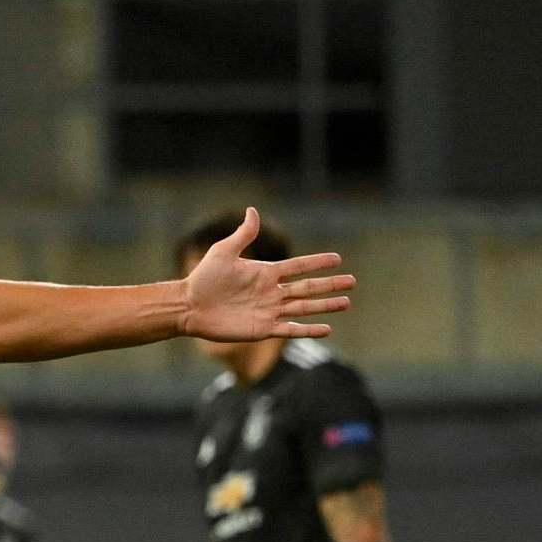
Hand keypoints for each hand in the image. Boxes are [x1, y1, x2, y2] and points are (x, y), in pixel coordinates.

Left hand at [179, 208, 354, 342]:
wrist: (189, 306)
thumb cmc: (203, 278)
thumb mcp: (224, 252)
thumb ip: (243, 235)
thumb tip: (252, 211)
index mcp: (266, 272)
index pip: (299, 266)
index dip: (318, 262)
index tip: (338, 259)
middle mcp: (271, 292)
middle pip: (308, 287)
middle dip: (330, 285)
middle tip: (352, 282)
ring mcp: (269, 311)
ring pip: (304, 308)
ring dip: (326, 306)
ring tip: (346, 303)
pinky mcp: (262, 329)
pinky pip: (290, 329)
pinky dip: (308, 329)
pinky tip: (327, 329)